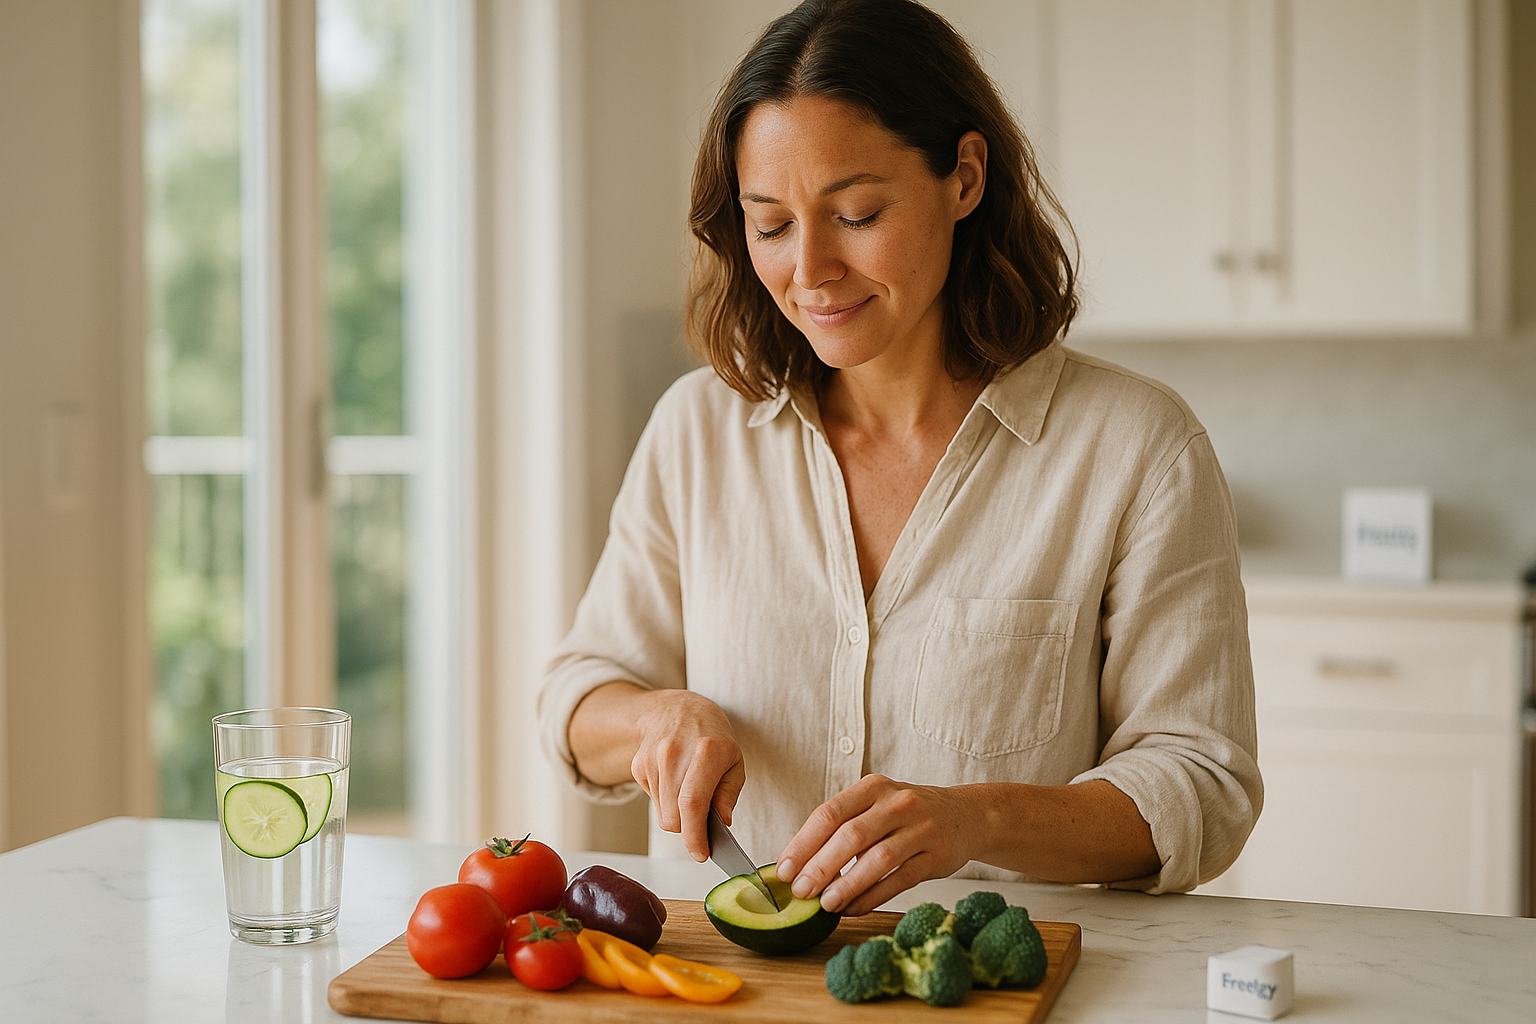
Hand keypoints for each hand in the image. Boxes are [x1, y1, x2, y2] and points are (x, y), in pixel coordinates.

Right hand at [629, 690, 745, 862]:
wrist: (677, 708)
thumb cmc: (713, 738)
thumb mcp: (734, 761)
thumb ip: (729, 794)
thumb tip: (722, 825)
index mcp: (707, 752)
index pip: (693, 804)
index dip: (695, 836)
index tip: (701, 854)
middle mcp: (675, 754)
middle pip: (674, 817)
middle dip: (689, 830)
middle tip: (702, 824)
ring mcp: (652, 759)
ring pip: (662, 814)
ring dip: (677, 815)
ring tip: (689, 791)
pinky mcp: (638, 765)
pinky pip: (653, 801)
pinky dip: (666, 801)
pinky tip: (674, 780)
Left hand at [774, 774, 977, 915]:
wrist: (965, 815)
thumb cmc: (907, 815)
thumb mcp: (876, 805)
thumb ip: (843, 827)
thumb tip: (800, 865)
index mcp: (873, 787)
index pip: (829, 813)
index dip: (803, 843)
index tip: (784, 869)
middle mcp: (897, 803)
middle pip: (851, 835)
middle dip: (821, 866)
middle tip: (801, 891)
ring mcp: (920, 828)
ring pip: (878, 859)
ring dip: (848, 884)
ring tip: (826, 904)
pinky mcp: (937, 855)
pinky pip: (901, 879)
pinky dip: (874, 896)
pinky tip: (854, 908)